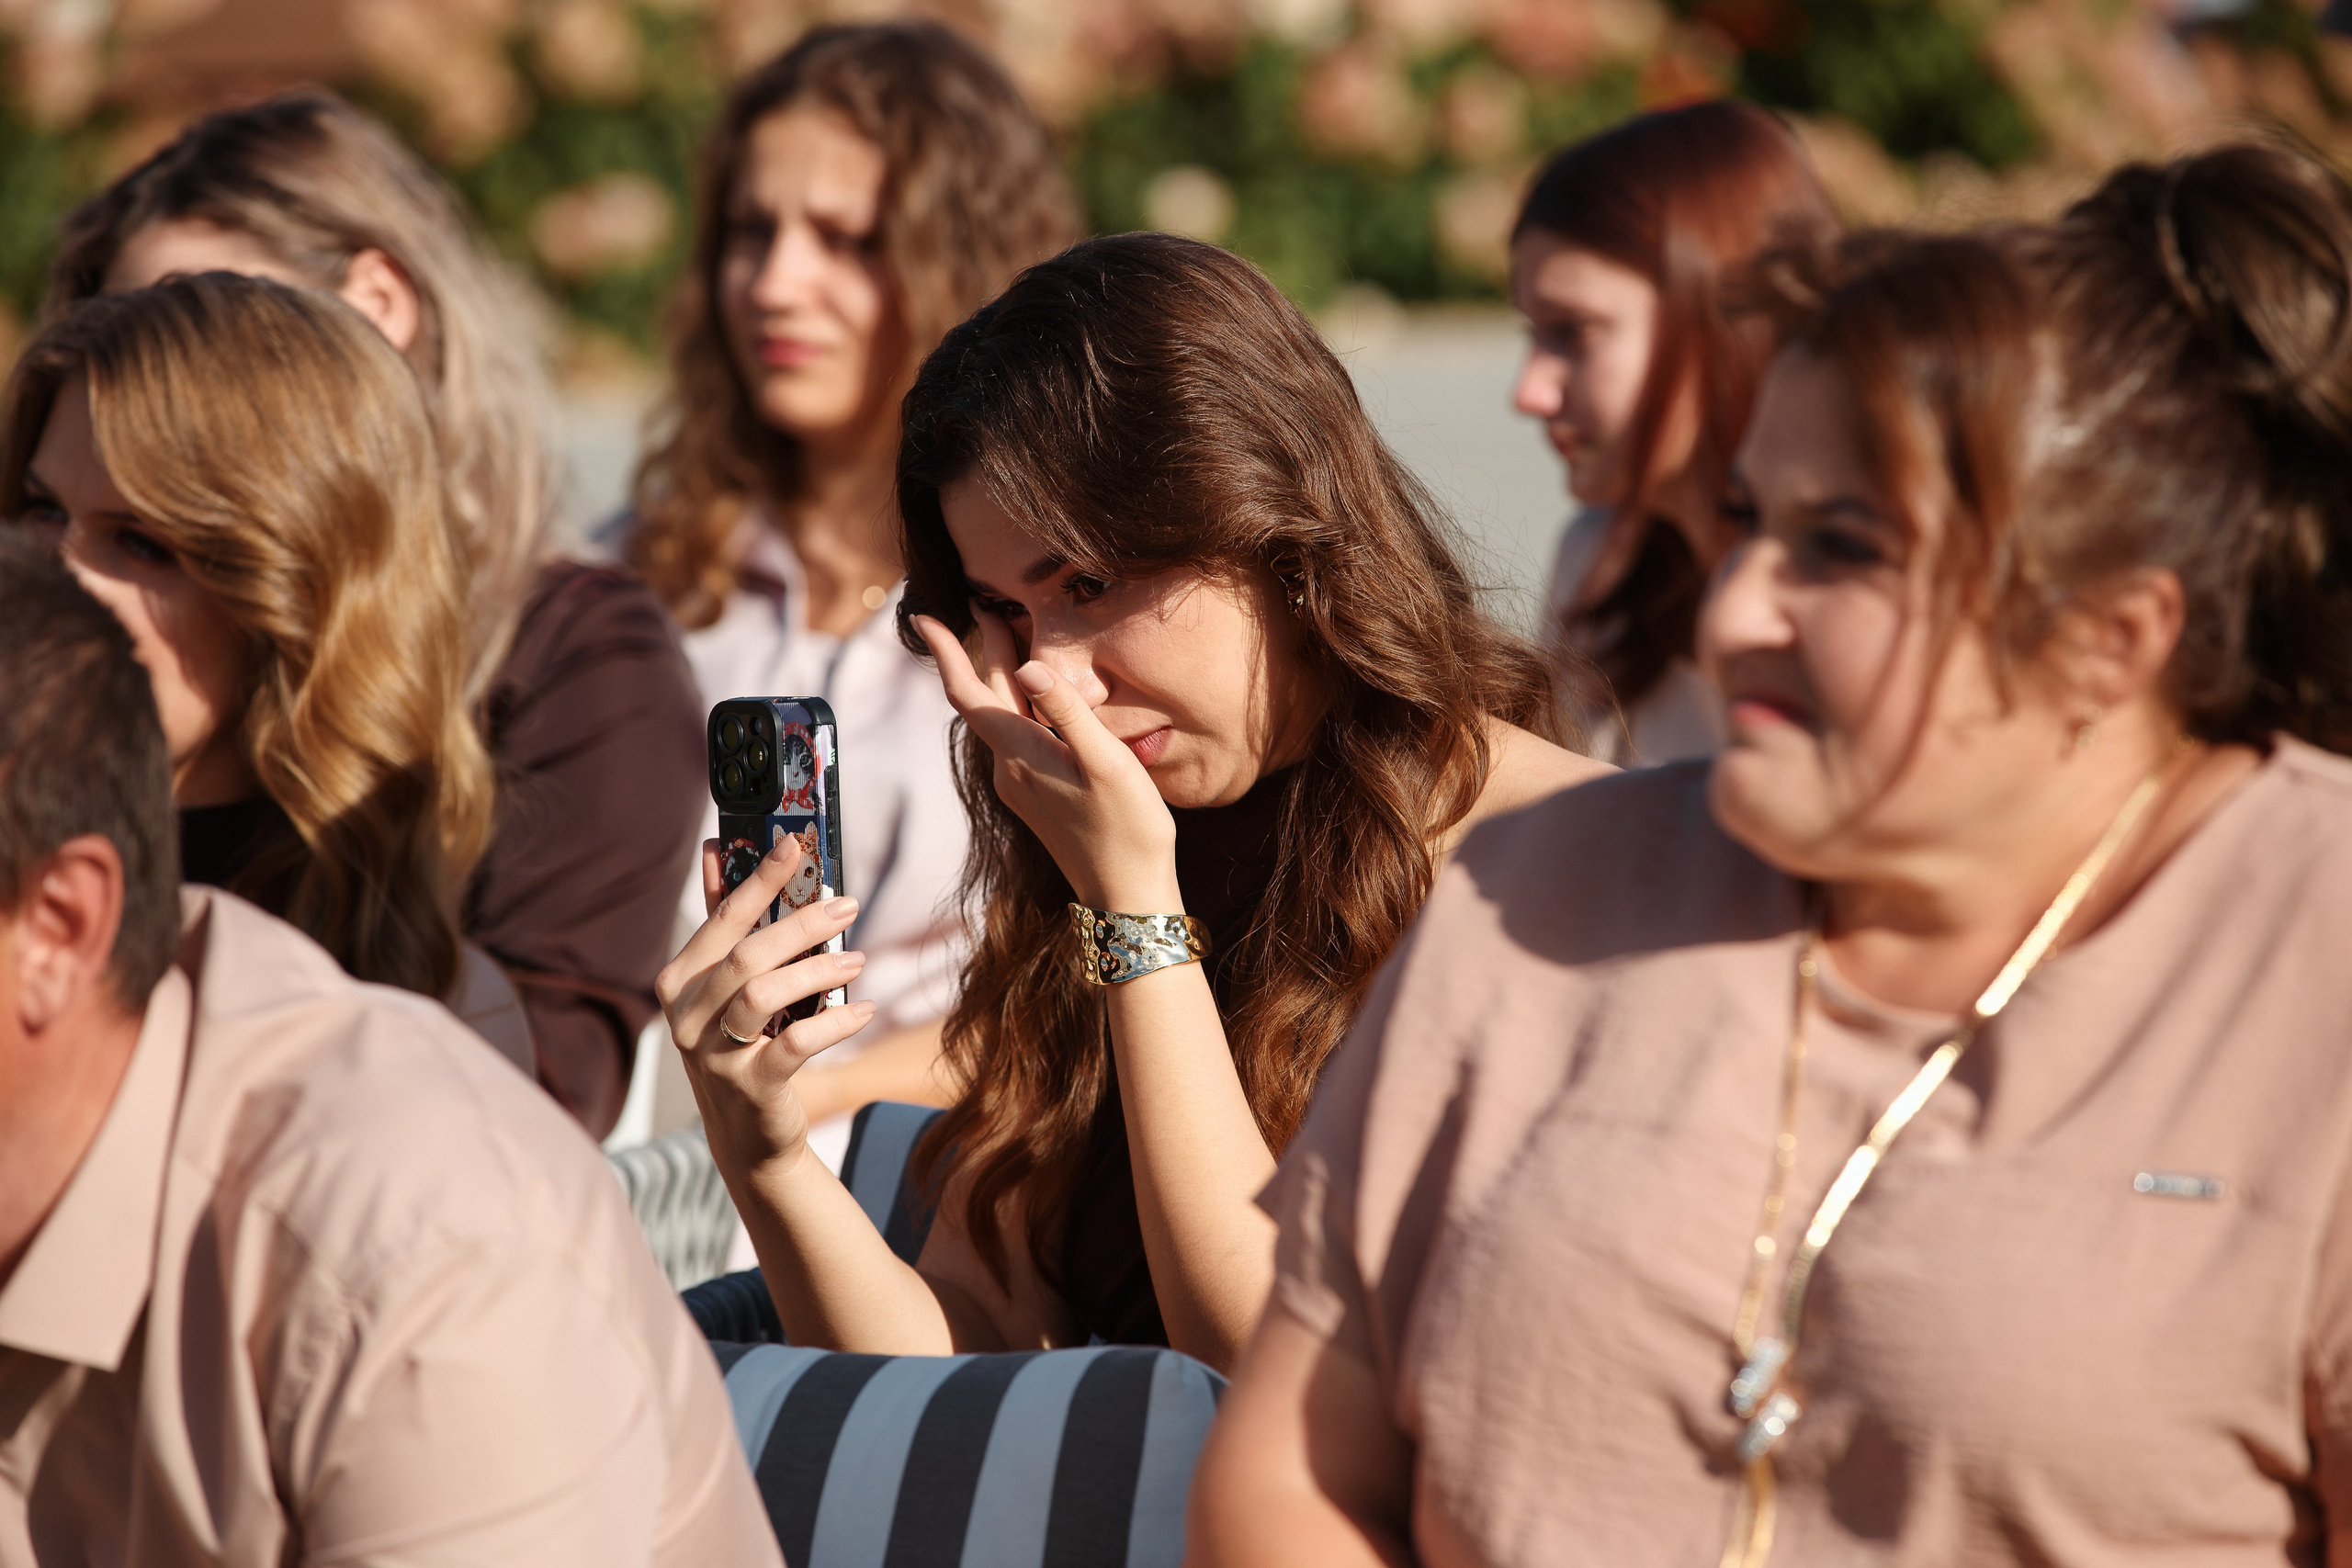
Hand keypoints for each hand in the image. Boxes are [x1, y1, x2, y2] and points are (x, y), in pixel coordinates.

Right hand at [655, 835, 876, 1175]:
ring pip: (763, 995)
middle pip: (746, 956)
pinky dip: (834, 1022)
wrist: (748, 1134)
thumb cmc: (742, 1042)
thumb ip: (724, 923)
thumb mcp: (727, 986)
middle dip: (800, 923)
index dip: (759, 879)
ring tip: (858, 960)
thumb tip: (716, 850)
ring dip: (818, 971)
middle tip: (847, 905)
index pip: (722, 919)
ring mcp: (712, 1055)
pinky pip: (794, 1045)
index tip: (794, 844)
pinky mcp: (749, 1087)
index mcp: (679, 981)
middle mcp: (685, 1016)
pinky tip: (864, 1009)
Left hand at [914, 609, 1180, 909]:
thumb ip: (1068, 712)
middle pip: (986, 699)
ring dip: (1005, 677)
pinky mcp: (1037, 797)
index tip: (922, 617)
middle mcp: (1009, 769)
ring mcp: (1021, 785)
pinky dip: (1023, 705)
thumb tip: (1030, 667)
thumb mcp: (1107, 762)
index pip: (967, 694)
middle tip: (990, 603)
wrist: (1127, 895)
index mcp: (1019, 754)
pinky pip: (1019, 737)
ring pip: (1004, 717)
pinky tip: (1043, 697)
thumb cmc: (1127, 829)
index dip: (946, 653)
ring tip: (1017, 635)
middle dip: (984, 651)